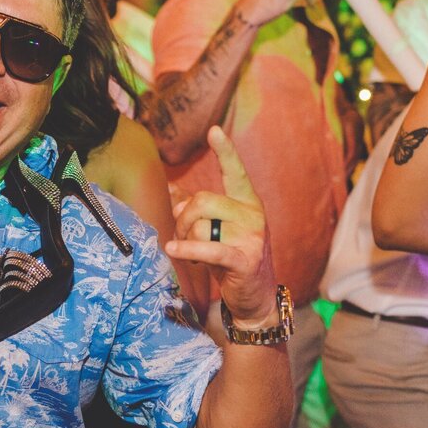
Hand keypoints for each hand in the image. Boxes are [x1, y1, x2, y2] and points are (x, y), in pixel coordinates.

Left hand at [166, 127, 277, 324]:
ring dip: (186, 241)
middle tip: (181, 236)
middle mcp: (253, 214)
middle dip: (183, 218)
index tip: (214, 130)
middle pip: (203, 201)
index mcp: (247, 202)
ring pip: (200, 226)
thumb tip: (172, 189)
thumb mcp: (216, 230)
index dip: (225, 151)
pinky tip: (173, 249)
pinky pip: (208, 248)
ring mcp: (251, 237)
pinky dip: (188, 249)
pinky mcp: (245, 260)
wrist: (255, 297)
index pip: (235, 172)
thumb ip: (197, 209)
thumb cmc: (231, 258)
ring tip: (191, 254)